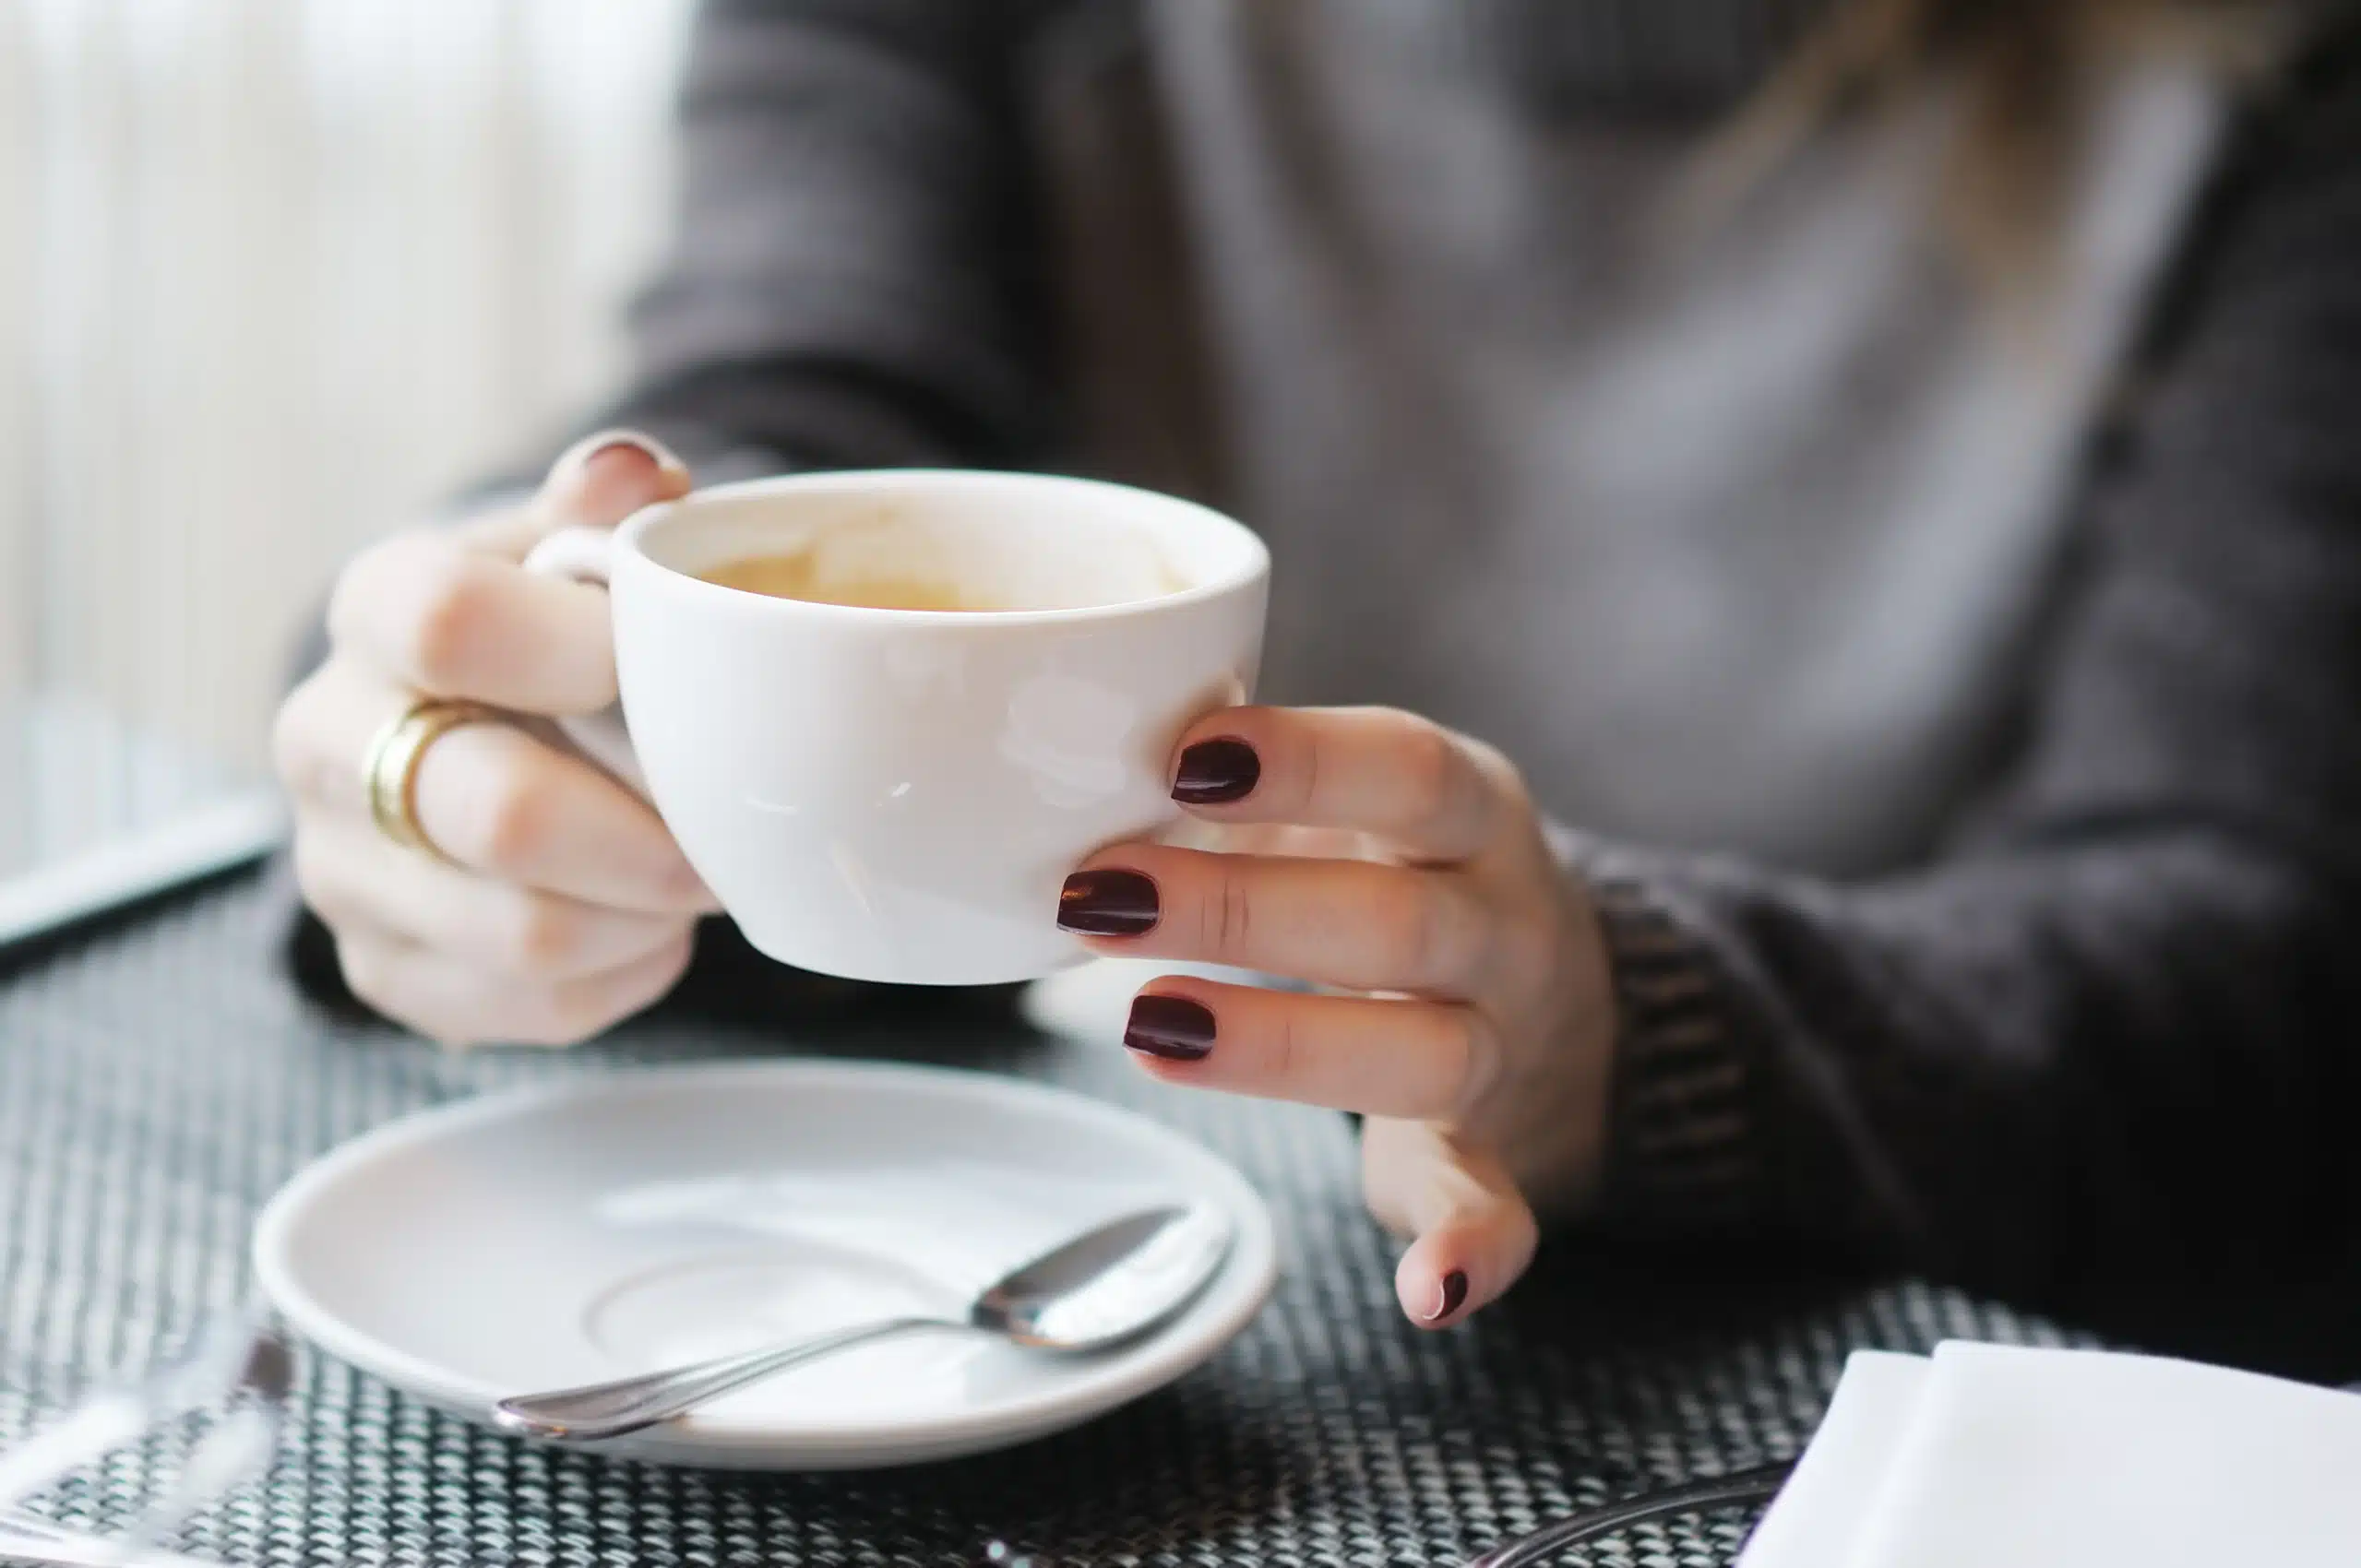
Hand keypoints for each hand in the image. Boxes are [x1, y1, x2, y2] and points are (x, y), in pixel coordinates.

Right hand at [273, 431, 713, 1046]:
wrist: (474, 722)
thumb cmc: (547, 625)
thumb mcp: (571, 546)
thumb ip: (605, 507)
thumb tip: (632, 474)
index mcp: (375, 607)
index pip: (448, 624)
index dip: (584, 652)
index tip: (666, 668)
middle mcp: (325, 741)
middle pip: (499, 815)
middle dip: (653, 834)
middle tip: (729, 824)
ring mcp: (342, 871)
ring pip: (530, 937)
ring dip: (651, 913)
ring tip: (697, 870)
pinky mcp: (385, 973)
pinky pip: (538, 1008)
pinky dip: (629, 973)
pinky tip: (647, 919)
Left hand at [1056, 709, 1617, 1325]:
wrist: (1559, 996)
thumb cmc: (1402, 876)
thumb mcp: (1355, 806)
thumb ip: (1249, 789)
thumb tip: (1078, 761)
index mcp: (1473, 814)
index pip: (1409, 770)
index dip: (1303, 761)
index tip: (1183, 758)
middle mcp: (1504, 923)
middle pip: (1397, 920)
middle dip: (1241, 908)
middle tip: (1100, 898)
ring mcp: (1503, 1042)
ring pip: (1426, 1053)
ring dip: (1285, 1047)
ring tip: (1149, 1032)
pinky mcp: (1493, 1152)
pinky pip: (1498, 1203)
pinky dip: (1473, 1248)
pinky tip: (1426, 1290)